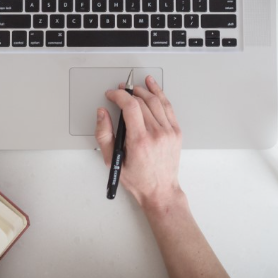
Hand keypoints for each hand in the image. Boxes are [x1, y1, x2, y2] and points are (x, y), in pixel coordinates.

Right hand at [95, 75, 182, 208]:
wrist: (160, 190)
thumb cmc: (138, 179)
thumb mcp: (113, 160)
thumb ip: (104, 135)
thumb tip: (102, 113)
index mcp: (140, 140)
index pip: (130, 106)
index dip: (118, 96)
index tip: (111, 94)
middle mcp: (156, 134)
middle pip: (142, 102)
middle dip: (128, 93)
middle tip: (119, 92)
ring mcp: (168, 132)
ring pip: (156, 101)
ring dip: (143, 90)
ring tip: (134, 87)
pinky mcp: (176, 132)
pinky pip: (167, 107)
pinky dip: (160, 94)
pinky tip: (153, 86)